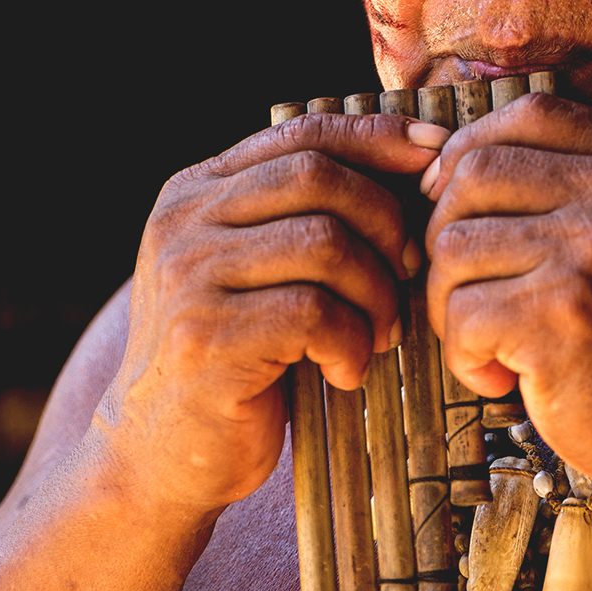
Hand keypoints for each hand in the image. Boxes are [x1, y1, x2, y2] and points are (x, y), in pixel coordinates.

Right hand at [95, 112, 445, 520]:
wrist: (156, 458)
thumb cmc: (235, 357)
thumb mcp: (255, 268)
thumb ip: (302, 213)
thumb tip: (415, 159)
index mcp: (197, 190)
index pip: (302, 132)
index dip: (377, 136)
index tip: (435, 151)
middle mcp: (184, 221)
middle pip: (318, 176)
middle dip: (385, 220)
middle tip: (408, 270)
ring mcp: (188, 277)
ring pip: (324, 242)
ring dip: (376, 291)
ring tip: (380, 331)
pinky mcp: (205, 338)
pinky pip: (313, 312)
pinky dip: (351, 341)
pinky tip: (346, 368)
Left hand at [422, 94, 591, 494]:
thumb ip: (577, 186)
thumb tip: (455, 163)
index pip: (529, 113)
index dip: (472, 148)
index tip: (453, 197)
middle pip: (472, 176)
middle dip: (446, 236)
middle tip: (467, 290)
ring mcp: (589, 252)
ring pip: (452, 248)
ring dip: (450, 305)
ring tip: (489, 341)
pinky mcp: (557, 317)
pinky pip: (461, 316)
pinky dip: (464, 357)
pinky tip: (502, 377)